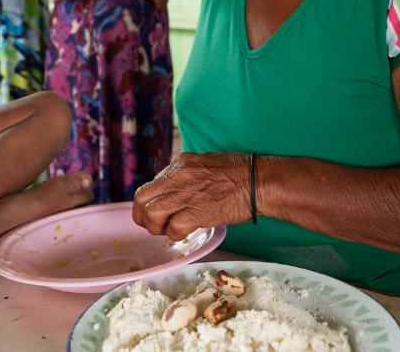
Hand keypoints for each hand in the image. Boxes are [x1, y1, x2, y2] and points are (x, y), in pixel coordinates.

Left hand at [132, 152, 252, 241]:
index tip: (156, 210)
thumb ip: (186, 175)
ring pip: (152, 214)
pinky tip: (182, 234)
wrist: (258, 181)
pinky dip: (174, 235)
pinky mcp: (198, 212)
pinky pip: (173, 228)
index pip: (152, 184)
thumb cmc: (238, 173)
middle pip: (142, 198)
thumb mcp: (204, 163)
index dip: (150, 201)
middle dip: (141, 216)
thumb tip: (174, 189)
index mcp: (180, 163)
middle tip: (150, 225)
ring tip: (166, 232)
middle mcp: (179, 176)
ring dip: (155, 228)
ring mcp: (187, 194)